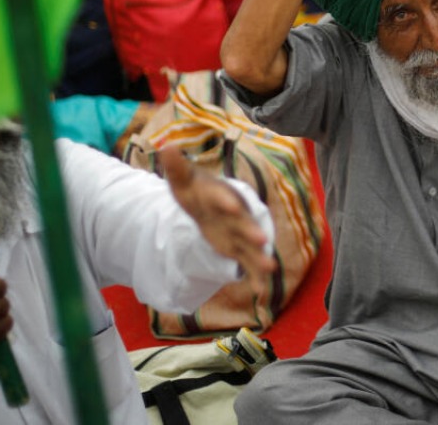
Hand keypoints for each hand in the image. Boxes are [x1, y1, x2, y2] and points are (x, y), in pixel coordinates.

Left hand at [161, 148, 276, 297]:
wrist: (208, 203)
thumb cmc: (195, 189)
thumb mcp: (182, 180)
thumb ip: (176, 167)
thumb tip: (166, 146)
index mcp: (221, 195)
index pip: (224, 198)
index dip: (227, 202)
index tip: (232, 207)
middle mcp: (235, 215)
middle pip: (244, 224)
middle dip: (252, 232)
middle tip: (262, 240)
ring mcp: (238, 233)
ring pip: (250, 246)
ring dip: (260, 257)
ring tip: (271, 268)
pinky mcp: (238, 248)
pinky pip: (247, 263)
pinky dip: (254, 276)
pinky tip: (259, 291)